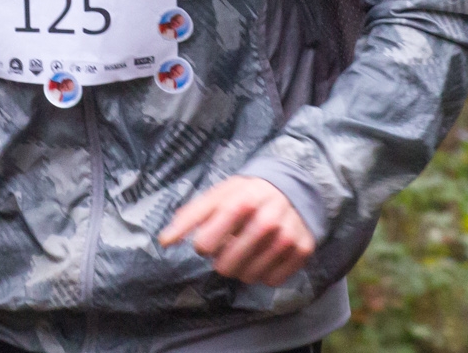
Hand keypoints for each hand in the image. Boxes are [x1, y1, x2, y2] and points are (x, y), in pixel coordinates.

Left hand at [158, 176, 315, 286]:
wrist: (292, 187)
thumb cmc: (247, 194)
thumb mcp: (218, 195)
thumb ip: (190, 216)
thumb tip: (164, 241)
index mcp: (240, 203)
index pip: (205, 244)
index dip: (203, 245)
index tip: (210, 239)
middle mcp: (266, 221)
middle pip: (225, 267)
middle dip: (223, 259)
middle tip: (231, 245)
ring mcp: (286, 237)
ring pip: (248, 277)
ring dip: (243, 268)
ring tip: (248, 248)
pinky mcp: (302, 251)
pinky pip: (271, 280)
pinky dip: (265, 272)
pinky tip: (266, 254)